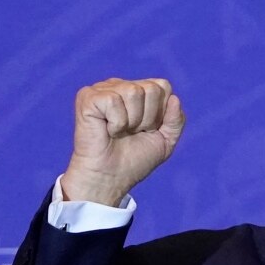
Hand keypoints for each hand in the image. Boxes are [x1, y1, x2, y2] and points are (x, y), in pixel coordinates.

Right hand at [61, 78, 184, 205]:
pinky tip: (107, 131)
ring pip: (133, 91)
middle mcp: (121, 85)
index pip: (163, 86)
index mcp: (139, 91)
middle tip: (132, 132)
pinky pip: (113, 100)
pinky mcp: (88, 97)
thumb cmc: (134, 160)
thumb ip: (176, 120)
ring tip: (120, 132)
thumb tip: (175, 98)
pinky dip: (116, 122)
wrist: (111, 178)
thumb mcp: (166, 141)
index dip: (161, 113)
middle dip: (148, 118)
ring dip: (132, 121)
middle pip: (152, 88)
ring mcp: (103, 89)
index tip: (148, 130)